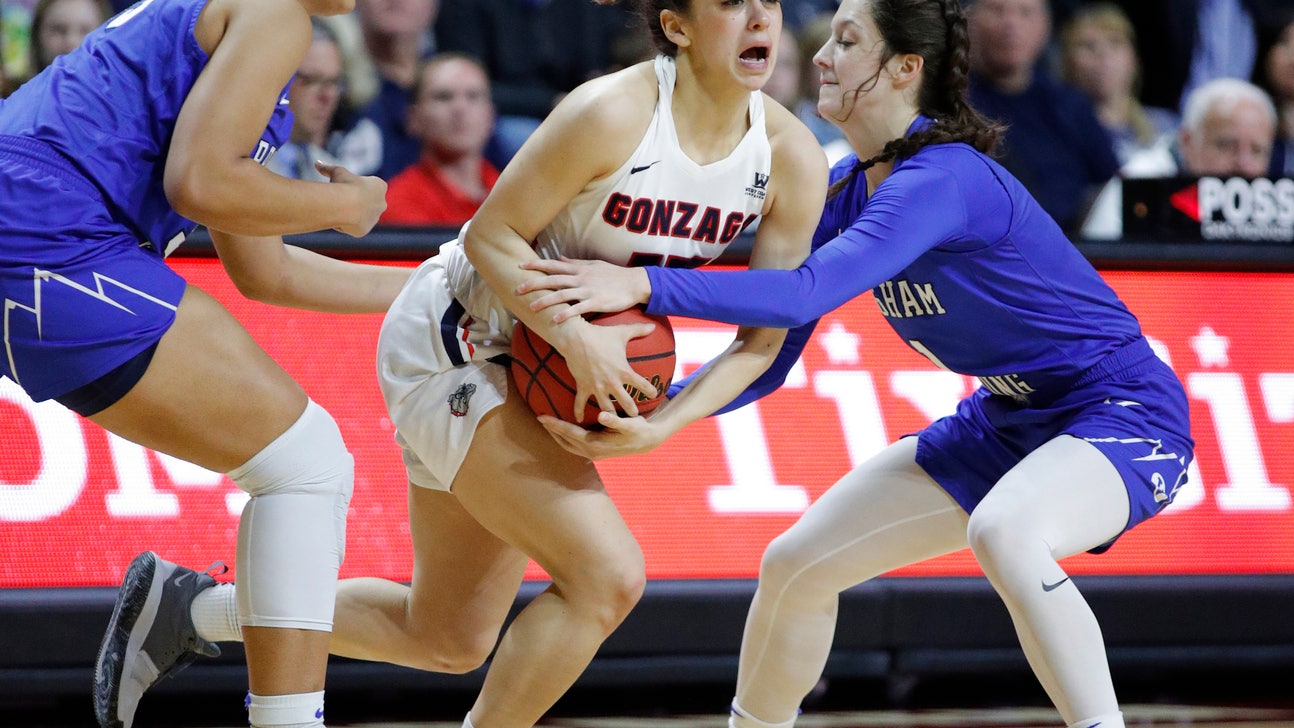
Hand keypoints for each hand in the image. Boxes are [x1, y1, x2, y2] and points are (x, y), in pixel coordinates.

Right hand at [316, 161, 386, 236]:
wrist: (346, 205)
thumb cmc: (343, 185)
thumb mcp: (336, 172)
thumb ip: (328, 169)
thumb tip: (317, 163)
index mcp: (380, 186)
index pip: (368, 186)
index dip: (354, 186)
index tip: (345, 185)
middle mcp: (381, 203)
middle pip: (367, 203)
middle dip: (356, 202)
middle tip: (340, 199)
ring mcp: (374, 218)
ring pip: (361, 216)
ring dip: (351, 214)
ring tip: (338, 209)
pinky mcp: (365, 229)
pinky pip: (354, 227)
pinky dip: (346, 224)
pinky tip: (338, 219)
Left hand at [516, 257, 650, 321]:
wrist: (635, 283)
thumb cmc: (614, 274)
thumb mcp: (594, 264)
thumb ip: (575, 263)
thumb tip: (560, 257)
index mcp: (579, 270)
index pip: (553, 265)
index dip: (536, 265)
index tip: (520, 265)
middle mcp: (580, 278)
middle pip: (553, 280)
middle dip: (534, 284)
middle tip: (517, 289)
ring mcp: (588, 290)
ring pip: (562, 295)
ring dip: (546, 301)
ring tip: (531, 307)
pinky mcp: (597, 302)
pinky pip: (578, 309)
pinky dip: (566, 313)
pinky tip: (555, 319)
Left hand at [537, 411, 665, 459]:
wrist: (647, 442)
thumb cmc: (638, 430)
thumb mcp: (629, 423)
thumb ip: (615, 420)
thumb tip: (602, 415)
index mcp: (596, 444)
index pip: (570, 433)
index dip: (555, 424)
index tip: (542, 416)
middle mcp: (592, 451)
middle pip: (565, 441)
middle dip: (551, 430)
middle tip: (540, 417)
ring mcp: (593, 454)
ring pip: (568, 445)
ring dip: (557, 435)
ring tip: (547, 424)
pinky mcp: (595, 452)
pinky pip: (574, 446)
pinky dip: (565, 438)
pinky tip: (562, 430)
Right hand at [559, 318, 658, 418]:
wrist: (576, 338)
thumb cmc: (600, 334)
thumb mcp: (621, 332)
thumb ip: (638, 330)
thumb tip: (653, 325)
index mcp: (623, 371)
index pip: (642, 384)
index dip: (650, 390)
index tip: (655, 394)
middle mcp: (611, 382)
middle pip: (626, 402)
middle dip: (632, 411)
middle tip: (636, 417)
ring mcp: (596, 386)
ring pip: (606, 408)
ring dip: (610, 416)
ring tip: (614, 423)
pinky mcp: (583, 386)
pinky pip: (580, 403)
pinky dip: (578, 412)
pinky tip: (579, 420)